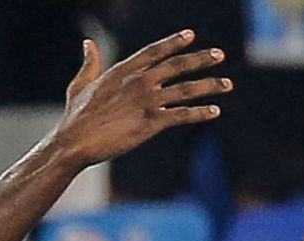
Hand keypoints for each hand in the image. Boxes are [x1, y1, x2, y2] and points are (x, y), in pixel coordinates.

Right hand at [48, 31, 230, 169]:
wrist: (75, 142)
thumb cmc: (75, 116)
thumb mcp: (80, 84)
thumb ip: (90, 63)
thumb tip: (88, 43)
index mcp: (123, 70)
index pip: (154, 51)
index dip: (174, 42)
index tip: (191, 35)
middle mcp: (139, 81)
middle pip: (177, 66)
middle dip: (200, 60)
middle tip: (219, 55)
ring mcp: (147, 101)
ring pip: (186, 90)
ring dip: (210, 85)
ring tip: (228, 84)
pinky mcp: (151, 123)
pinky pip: (182, 115)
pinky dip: (201, 112)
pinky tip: (215, 110)